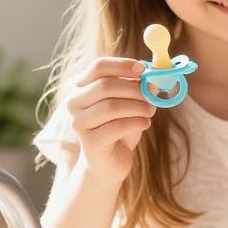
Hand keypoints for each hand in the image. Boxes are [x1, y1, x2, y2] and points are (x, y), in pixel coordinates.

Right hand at [62, 57, 155, 182]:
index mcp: (81, 87)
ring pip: (110, 106)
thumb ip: (137, 88)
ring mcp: (79, 123)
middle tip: (153, 94)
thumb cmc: (119, 128)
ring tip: (151, 110)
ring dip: (137, 106)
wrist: (109, 162)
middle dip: (134, 88)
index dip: (122, 65)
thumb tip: (153, 79)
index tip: (143, 69)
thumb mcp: (128, 103)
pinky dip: (136, 122)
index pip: (98, 67)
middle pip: (104, 85)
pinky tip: (145, 123)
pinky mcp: (89, 142)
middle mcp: (74, 103)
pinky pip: (116, 127)